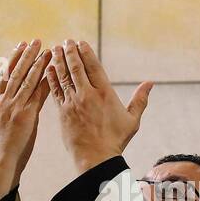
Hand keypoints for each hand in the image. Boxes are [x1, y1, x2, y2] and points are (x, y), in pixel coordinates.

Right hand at [0, 39, 51, 200]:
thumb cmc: (3, 149)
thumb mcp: (3, 124)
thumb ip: (9, 109)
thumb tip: (18, 102)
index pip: (6, 74)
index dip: (14, 59)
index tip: (21, 45)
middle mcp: (4, 101)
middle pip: (15, 72)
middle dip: (26, 55)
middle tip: (35, 40)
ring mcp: (13, 107)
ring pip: (26, 80)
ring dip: (37, 63)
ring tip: (46, 49)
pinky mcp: (24, 116)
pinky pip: (36, 94)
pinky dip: (43, 81)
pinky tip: (51, 72)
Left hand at [46, 39, 151, 173]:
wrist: (96, 158)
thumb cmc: (116, 141)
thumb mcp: (132, 120)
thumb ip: (140, 100)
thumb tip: (150, 83)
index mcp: (104, 93)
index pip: (93, 67)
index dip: (86, 53)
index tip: (80, 42)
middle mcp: (87, 94)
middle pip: (76, 67)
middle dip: (70, 52)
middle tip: (66, 41)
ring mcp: (73, 103)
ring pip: (64, 76)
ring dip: (58, 61)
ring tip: (55, 49)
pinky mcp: (63, 112)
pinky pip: (55, 91)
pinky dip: (52, 78)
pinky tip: (49, 69)